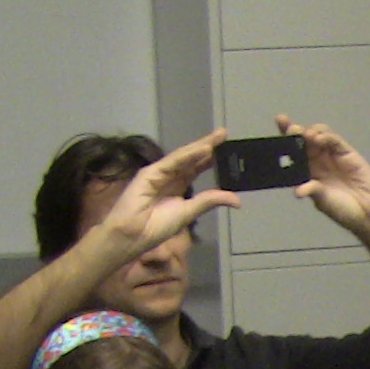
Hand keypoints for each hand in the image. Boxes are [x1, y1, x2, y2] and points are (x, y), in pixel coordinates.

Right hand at [94, 130, 240, 262]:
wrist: (132, 235)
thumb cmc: (156, 226)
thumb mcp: (188, 212)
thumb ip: (209, 202)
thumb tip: (237, 201)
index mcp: (177, 187)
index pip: (195, 169)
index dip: (209, 159)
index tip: (225, 149)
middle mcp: (168, 177)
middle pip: (190, 158)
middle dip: (206, 146)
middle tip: (223, 133)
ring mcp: (158, 173)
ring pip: (182, 157)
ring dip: (199, 146)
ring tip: (217, 137)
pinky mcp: (149, 173)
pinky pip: (172, 162)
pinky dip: (188, 156)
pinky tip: (203, 149)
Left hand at [274, 113, 369, 235]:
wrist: (368, 214)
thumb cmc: (343, 210)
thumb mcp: (323, 201)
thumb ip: (313, 191)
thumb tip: (298, 192)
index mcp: (308, 172)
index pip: (293, 152)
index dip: (286, 138)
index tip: (279, 124)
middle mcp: (318, 161)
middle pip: (304, 139)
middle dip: (296, 131)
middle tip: (292, 129)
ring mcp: (332, 155)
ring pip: (319, 135)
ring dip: (311, 132)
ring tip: (307, 136)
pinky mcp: (347, 153)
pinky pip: (335, 140)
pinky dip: (326, 136)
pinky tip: (320, 139)